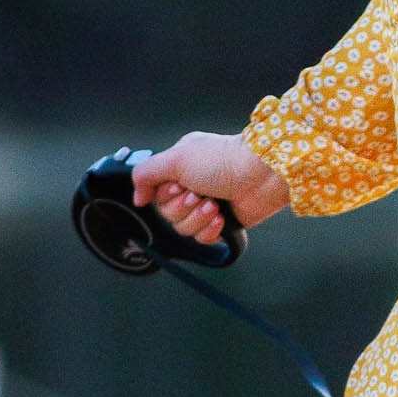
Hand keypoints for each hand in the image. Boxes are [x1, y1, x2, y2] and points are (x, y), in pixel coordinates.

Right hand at [131, 131, 291, 245]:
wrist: (259, 174)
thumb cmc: (221, 160)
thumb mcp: (175, 158)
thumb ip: (146, 174)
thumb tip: (138, 199)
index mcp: (179, 169)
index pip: (156, 194)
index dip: (165, 196)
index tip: (179, 186)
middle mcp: (191, 187)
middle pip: (168, 214)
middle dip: (183, 207)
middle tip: (199, 194)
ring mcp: (207, 206)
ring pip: (184, 228)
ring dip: (197, 218)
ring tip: (214, 204)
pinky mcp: (223, 223)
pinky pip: (203, 238)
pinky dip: (210, 230)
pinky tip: (220, 218)